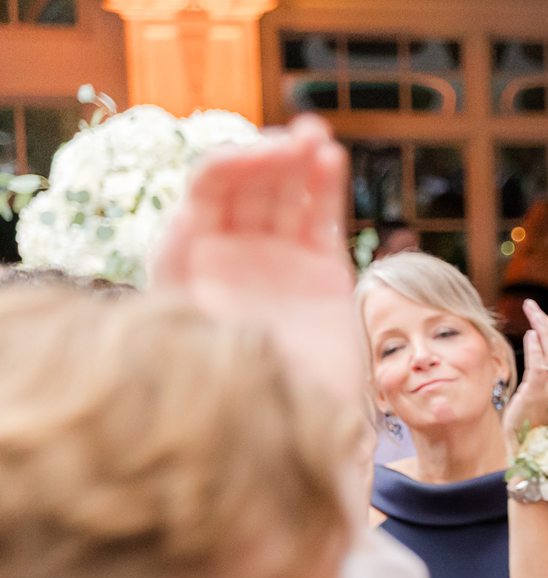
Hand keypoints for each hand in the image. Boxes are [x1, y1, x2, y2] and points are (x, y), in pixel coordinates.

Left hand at [149, 113, 366, 425]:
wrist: (298, 437)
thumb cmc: (239, 390)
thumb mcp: (201, 334)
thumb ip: (193, 284)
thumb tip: (190, 229)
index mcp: (188, 259)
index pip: (208, 189)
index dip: (237, 162)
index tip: (268, 155)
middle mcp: (229, 254)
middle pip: (249, 184)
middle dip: (271, 156)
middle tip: (300, 143)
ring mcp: (277, 261)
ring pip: (286, 193)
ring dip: (299, 159)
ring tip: (317, 140)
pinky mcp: (321, 273)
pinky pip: (321, 218)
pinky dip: (326, 187)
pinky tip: (330, 157)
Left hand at [502, 297, 547, 442]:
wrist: (520, 443)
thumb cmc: (524, 418)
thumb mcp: (533, 390)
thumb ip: (537, 369)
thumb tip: (533, 343)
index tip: (537, 313)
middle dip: (546, 321)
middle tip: (531, 305)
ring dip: (542, 328)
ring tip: (531, 312)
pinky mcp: (536, 394)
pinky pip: (540, 367)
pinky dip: (536, 350)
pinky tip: (530, 335)